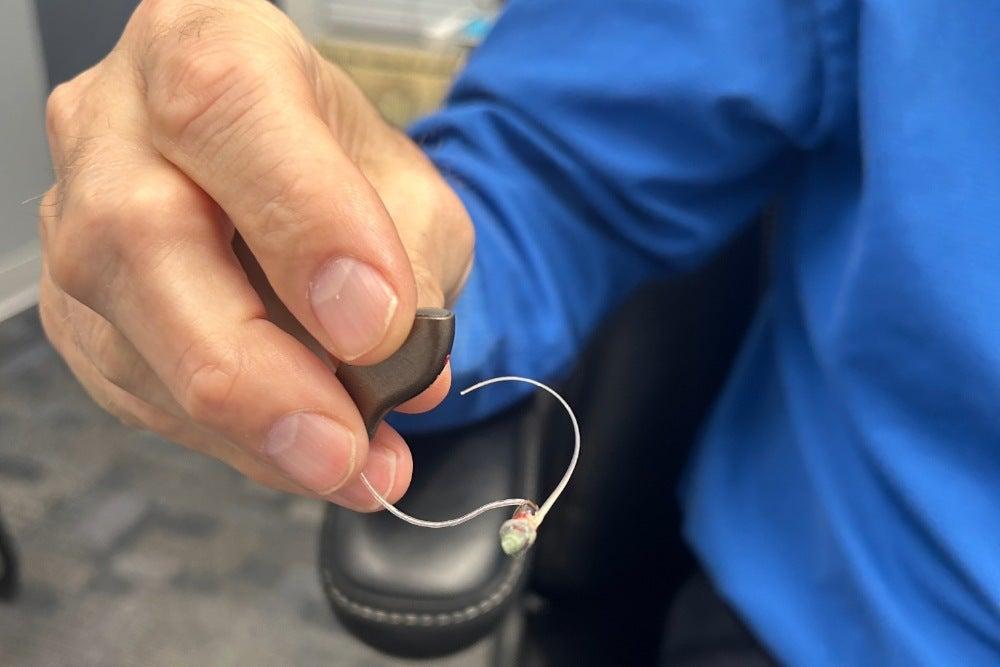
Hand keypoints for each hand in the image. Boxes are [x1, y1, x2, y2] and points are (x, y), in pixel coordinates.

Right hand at [37, 0, 473, 508]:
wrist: (278, 170)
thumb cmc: (335, 160)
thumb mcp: (404, 184)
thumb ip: (413, 263)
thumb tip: (405, 368)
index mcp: (210, 44)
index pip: (228, 112)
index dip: (303, 226)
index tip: (375, 326)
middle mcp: (118, 121)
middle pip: (142, 233)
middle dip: (253, 367)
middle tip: (341, 443)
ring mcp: (76, 214)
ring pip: (126, 331)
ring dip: (247, 426)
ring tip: (344, 463)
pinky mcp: (76, 304)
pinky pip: (131, 386)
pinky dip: (224, 438)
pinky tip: (289, 449)